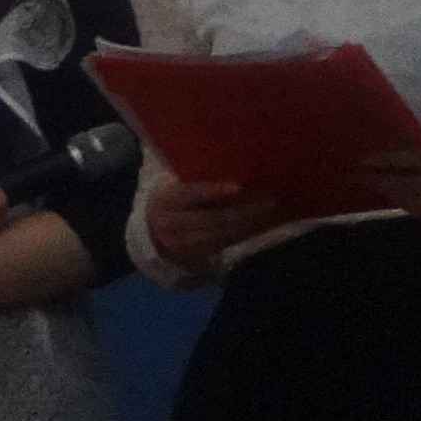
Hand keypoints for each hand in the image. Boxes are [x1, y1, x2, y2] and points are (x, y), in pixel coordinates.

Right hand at [143, 177, 282, 271]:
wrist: (150, 232)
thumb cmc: (170, 200)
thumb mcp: (172, 187)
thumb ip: (193, 180)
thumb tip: (231, 166)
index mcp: (165, 200)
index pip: (189, 194)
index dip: (213, 190)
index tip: (238, 186)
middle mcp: (172, 223)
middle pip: (212, 218)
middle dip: (244, 211)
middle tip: (270, 201)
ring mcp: (183, 242)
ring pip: (221, 233)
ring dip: (249, 223)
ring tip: (269, 211)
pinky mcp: (195, 254)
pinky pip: (224, 243)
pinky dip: (244, 233)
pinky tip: (259, 224)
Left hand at [362, 131, 420, 226]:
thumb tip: (384, 142)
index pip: (419, 159)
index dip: (389, 159)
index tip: (364, 158)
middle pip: (411, 185)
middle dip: (379, 180)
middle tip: (354, 175)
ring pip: (412, 202)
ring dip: (386, 193)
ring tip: (366, 183)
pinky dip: (401, 202)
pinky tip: (388, 193)